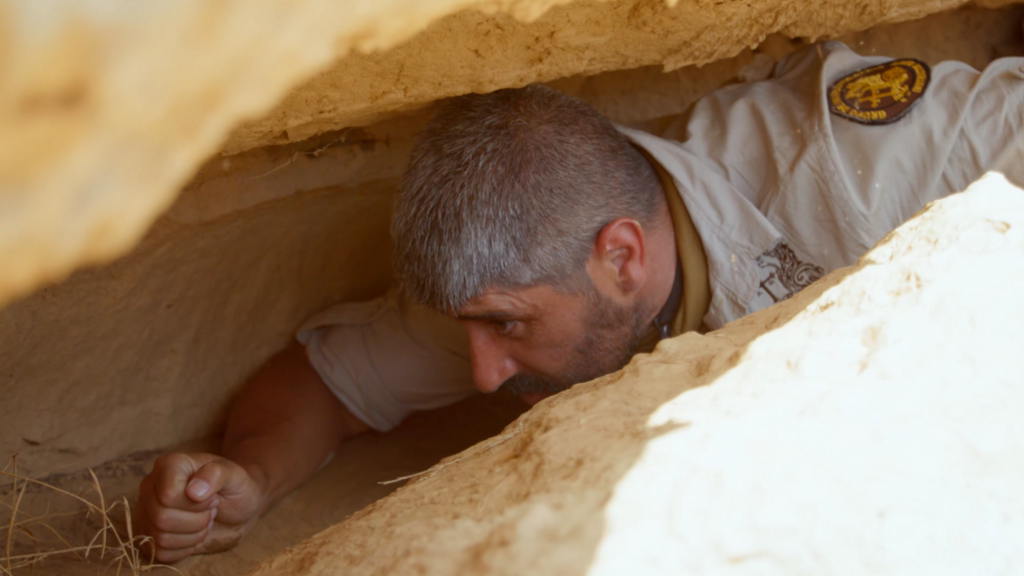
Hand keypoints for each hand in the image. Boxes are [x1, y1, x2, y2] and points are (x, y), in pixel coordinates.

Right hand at [135, 453, 265, 562]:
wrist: (234, 506)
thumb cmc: (233, 486)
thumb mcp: (234, 475)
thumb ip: (216, 475)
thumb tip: (194, 492)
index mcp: (169, 465)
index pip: (169, 495)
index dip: (196, 503)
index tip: (212, 495)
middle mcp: (150, 486)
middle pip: (162, 518)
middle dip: (196, 520)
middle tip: (210, 509)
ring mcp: (146, 511)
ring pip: (160, 537)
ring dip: (192, 534)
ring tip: (203, 519)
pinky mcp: (149, 534)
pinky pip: (160, 551)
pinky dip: (185, 547)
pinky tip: (194, 532)